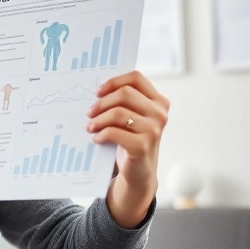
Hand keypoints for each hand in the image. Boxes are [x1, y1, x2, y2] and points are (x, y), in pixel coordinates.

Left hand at [87, 71, 169, 227]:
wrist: (139, 171)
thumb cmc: (131, 139)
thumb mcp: (132, 117)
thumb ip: (123, 103)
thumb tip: (96, 91)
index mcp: (158, 101)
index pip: (136, 78)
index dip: (114, 81)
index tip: (98, 92)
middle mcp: (160, 113)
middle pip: (125, 93)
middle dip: (102, 102)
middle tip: (89, 113)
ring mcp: (154, 130)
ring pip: (118, 112)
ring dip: (98, 120)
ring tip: (91, 127)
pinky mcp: (143, 146)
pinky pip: (114, 132)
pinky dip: (101, 134)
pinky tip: (97, 138)